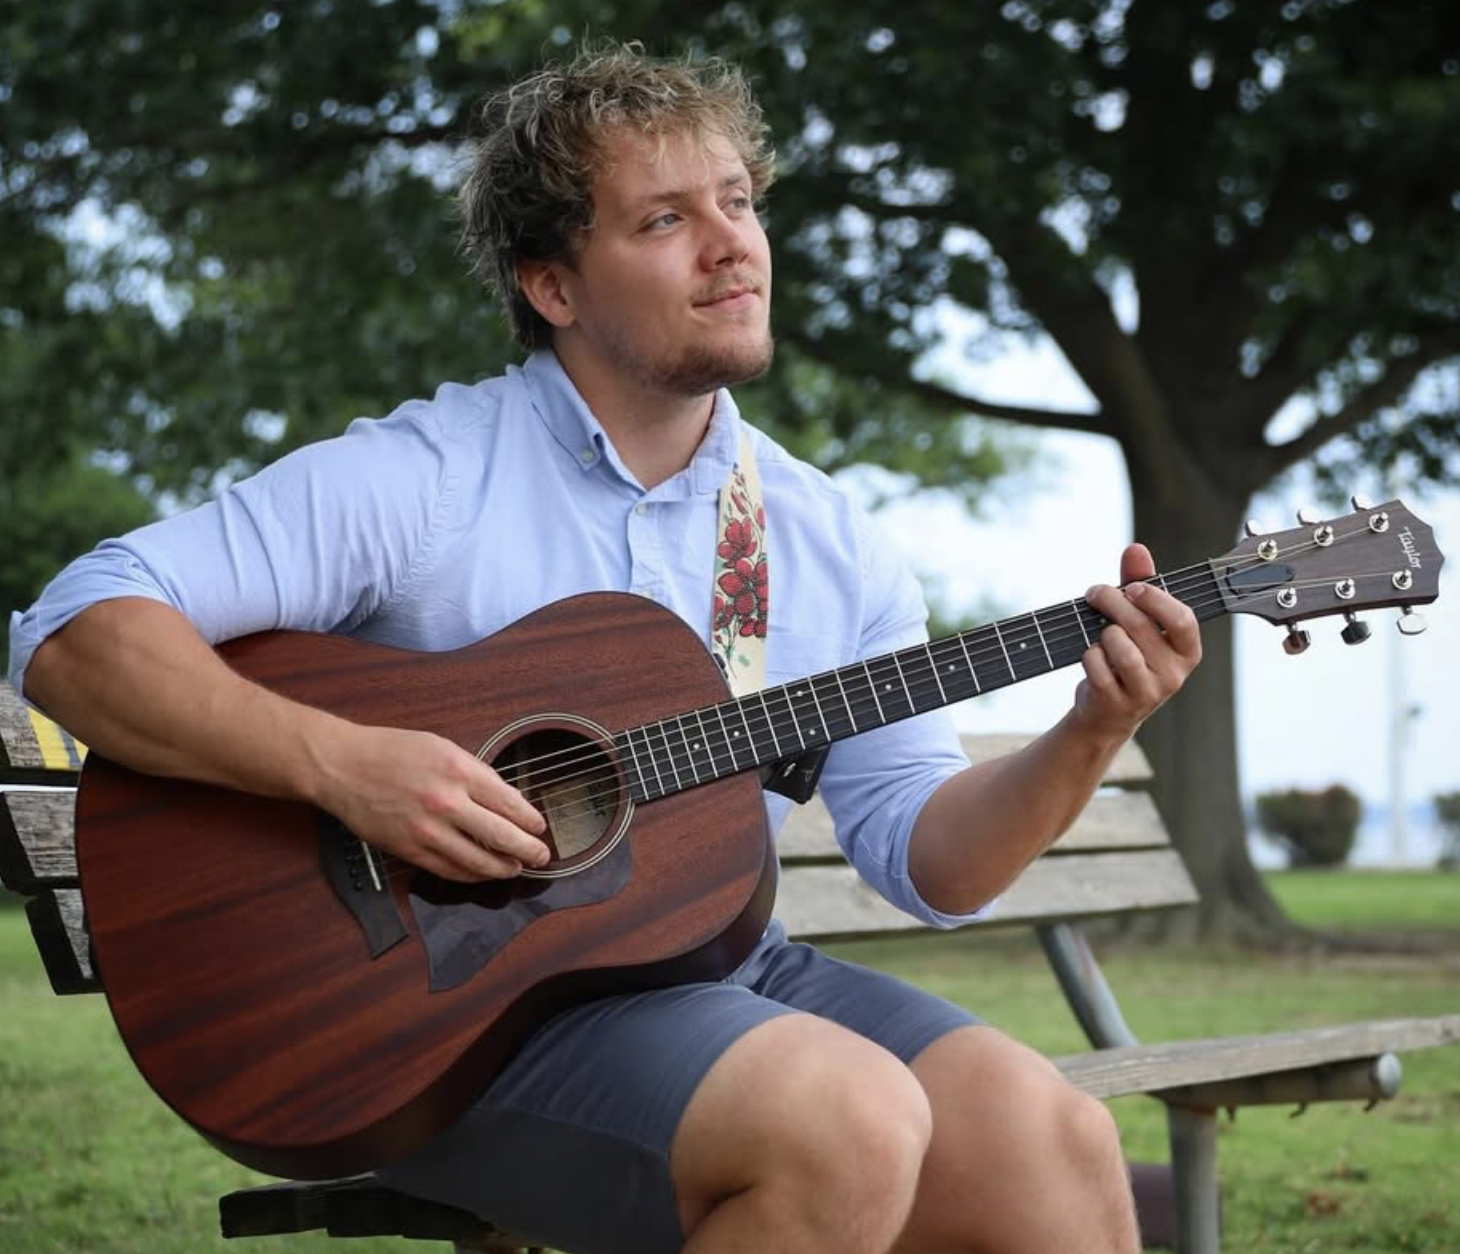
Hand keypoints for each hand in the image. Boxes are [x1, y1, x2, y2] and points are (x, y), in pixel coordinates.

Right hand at [314, 723, 548, 881]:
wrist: (343, 767)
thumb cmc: (390, 752)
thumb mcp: (442, 747)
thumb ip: (474, 772)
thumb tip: (504, 797)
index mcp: (459, 771)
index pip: (510, 803)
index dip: (530, 820)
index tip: (539, 827)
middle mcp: (447, 802)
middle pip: (502, 836)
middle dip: (528, 850)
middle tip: (541, 856)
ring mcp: (428, 830)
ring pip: (478, 861)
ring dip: (503, 868)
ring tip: (515, 869)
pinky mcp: (410, 850)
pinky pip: (449, 870)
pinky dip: (471, 875)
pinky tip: (482, 873)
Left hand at [1074, 543, 1201, 741]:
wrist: (1107, 712)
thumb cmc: (1127, 655)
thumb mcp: (1137, 621)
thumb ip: (1139, 584)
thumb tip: (1136, 549)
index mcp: (1187, 650)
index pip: (1182, 619)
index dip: (1154, 598)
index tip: (1131, 587)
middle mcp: (1174, 674)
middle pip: (1141, 627)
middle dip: (1112, 602)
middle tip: (1095, 593)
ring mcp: (1147, 692)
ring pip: (1121, 648)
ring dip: (1102, 633)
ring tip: (1099, 633)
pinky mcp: (1118, 704)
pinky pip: (1098, 667)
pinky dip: (1089, 655)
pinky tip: (1091, 655)